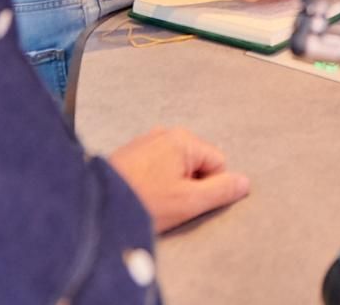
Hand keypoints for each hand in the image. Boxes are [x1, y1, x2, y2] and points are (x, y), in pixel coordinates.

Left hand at [108, 127, 249, 232]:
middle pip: (197, 163)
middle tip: (168, 204)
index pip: (218, 163)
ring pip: (175, 167)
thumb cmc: (143, 202)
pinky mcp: (129, 154)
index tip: (186, 202)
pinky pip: (155, 168)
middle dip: (189, 186)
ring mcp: (145, 141)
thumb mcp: (189, 202)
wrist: (95, 207)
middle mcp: (165, 133)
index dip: (209, 188)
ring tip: (152, 202)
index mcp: (183, 139)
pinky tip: (140, 196)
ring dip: (170, 186)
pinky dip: (152, 183)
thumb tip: (245, 182)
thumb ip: (222, 190)